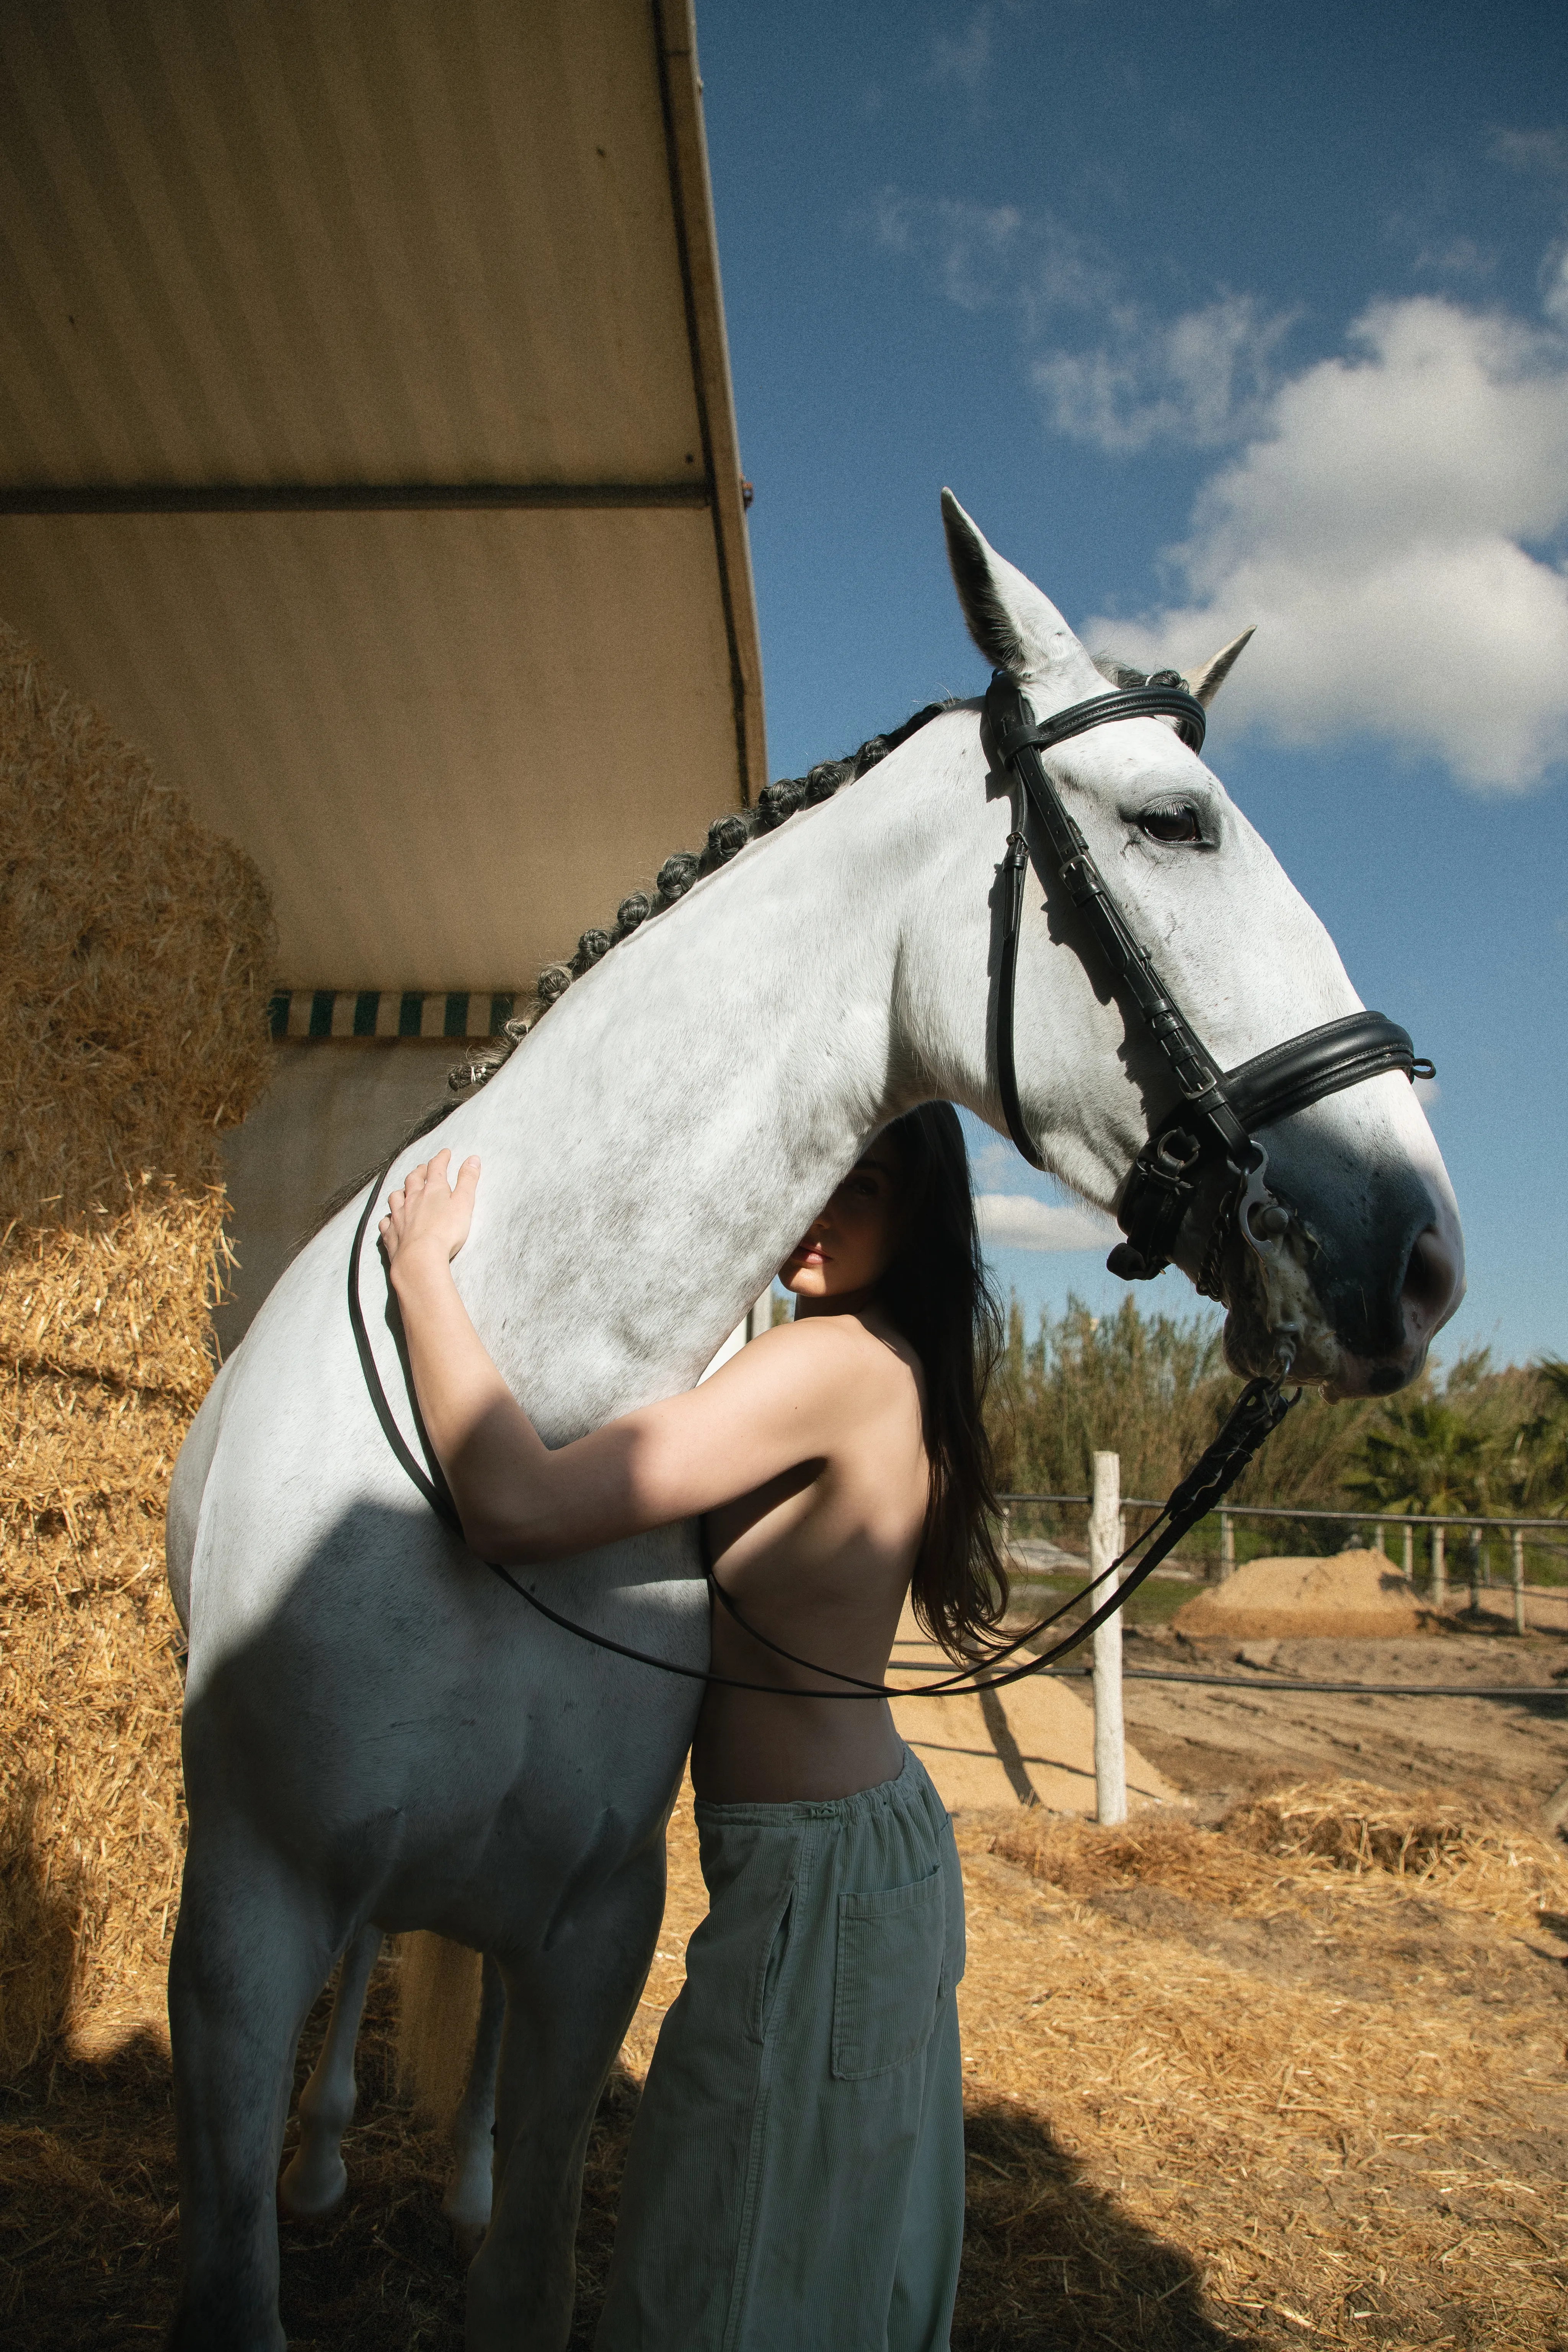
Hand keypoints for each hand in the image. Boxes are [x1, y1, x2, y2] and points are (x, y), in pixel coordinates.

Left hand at [380, 1148, 480, 1277]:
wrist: (420, 1258)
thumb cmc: (445, 1231)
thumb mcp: (464, 1203)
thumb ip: (468, 1180)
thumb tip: (473, 1159)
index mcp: (432, 1190)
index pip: (436, 1167)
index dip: (441, 1158)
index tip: (445, 1153)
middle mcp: (412, 1199)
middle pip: (413, 1179)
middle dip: (419, 1171)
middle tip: (423, 1168)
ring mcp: (398, 1216)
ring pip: (396, 1197)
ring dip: (401, 1191)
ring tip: (405, 1190)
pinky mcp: (391, 1234)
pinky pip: (385, 1222)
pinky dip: (388, 1217)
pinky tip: (390, 1219)